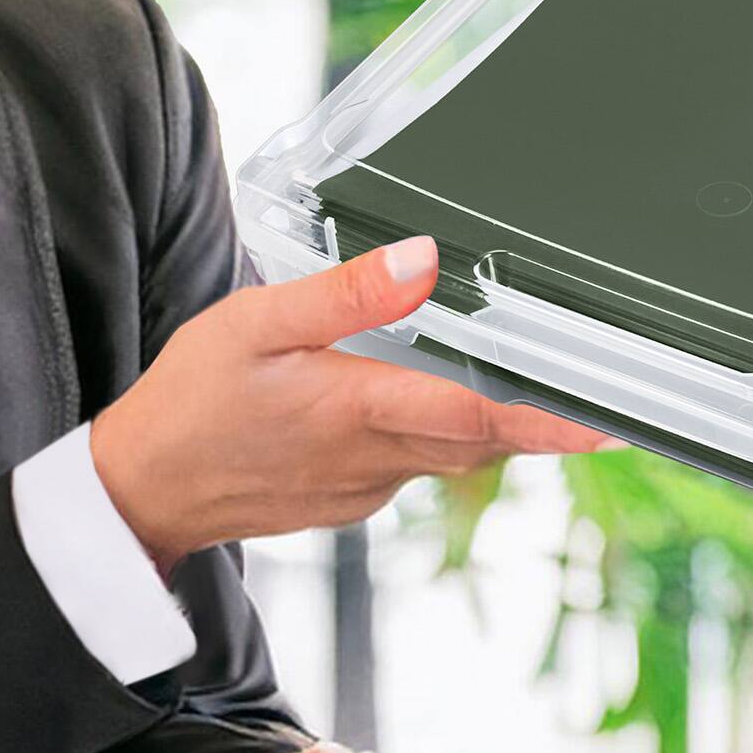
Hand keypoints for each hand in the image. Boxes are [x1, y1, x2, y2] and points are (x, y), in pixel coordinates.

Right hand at [90, 235, 616, 574]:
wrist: (141, 491)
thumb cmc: (190, 399)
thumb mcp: (255, 321)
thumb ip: (343, 291)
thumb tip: (423, 258)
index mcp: (360, 410)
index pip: (480, 419)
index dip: (552, 419)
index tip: (611, 418)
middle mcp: (376, 460)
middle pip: (483, 436)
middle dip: (542, 412)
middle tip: (604, 382)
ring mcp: (365, 485)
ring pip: (450, 446)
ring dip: (490, 416)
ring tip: (532, 367)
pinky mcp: (351, 494)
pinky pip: (415, 456)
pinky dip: (439, 425)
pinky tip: (430, 386)